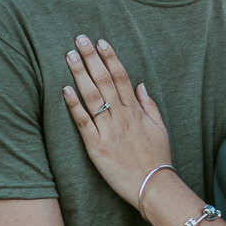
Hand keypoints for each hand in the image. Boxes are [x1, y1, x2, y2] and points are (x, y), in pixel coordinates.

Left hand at [61, 36, 173, 205]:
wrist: (153, 186)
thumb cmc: (157, 159)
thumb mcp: (160, 128)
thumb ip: (149, 106)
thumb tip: (140, 85)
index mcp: (136, 111)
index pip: (121, 76)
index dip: (110, 57)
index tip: (100, 41)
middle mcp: (122, 116)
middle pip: (104, 80)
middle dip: (91, 58)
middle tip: (79, 39)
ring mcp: (108, 130)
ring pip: (92, 96)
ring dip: (80, 74)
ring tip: (69, 56)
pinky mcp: (97, 147)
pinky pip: (83, 122)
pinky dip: (74, 105)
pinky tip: (65, 89)